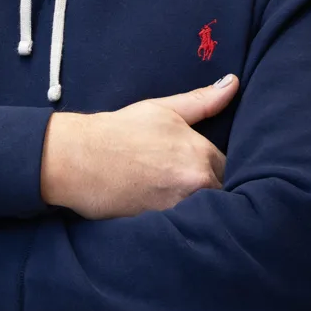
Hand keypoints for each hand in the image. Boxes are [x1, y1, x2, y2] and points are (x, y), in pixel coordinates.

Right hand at [41, 74, 239, 219]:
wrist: (78, 158)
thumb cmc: (118, 131)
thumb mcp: (163, 110)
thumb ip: (202, 101)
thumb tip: (233, 83)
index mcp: (200, 153)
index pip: (231, 169)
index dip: (220, 170)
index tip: (204, 170)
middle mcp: (196, 182)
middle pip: (221, 193)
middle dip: (212, 191)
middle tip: (188, 186)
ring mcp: (179, 208)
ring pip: (205, 213)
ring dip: (198, 209)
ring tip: (178, 201)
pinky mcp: (161, 227)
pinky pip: (183, 227)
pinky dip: (180, 223)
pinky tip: (167, 215)